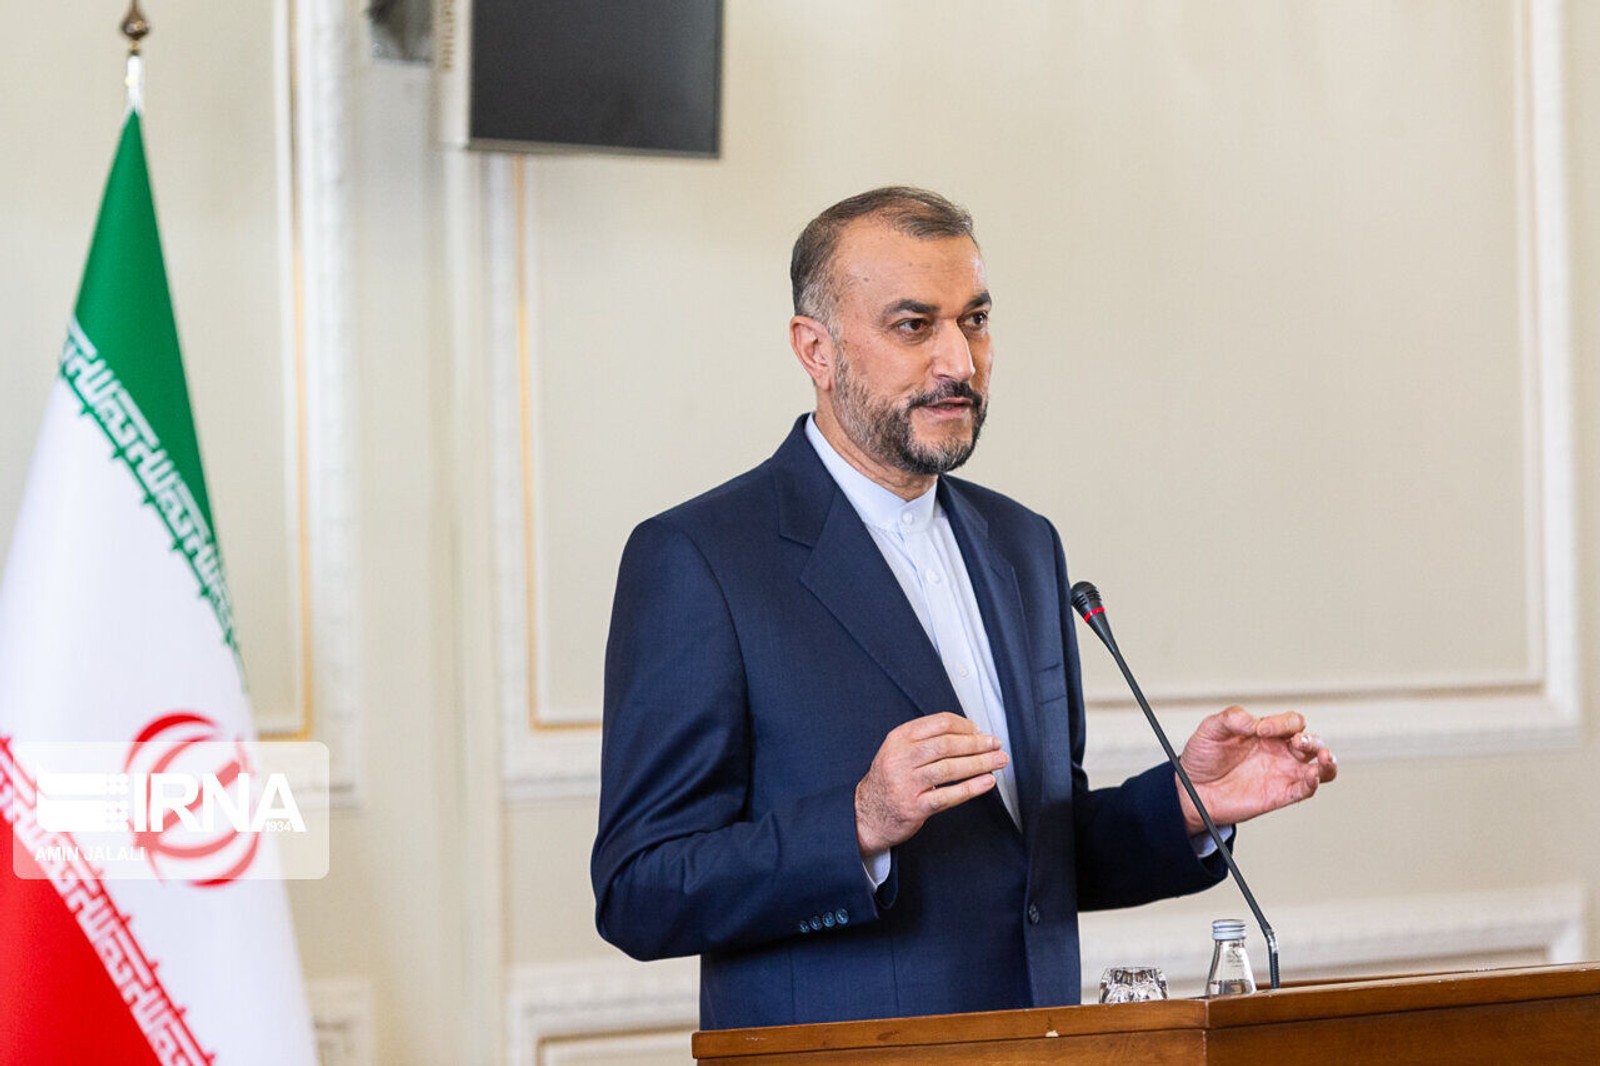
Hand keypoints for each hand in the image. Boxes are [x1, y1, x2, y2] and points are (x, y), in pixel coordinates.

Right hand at [855, 712, 1007, 856]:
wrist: (866, 814)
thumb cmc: (889, 781)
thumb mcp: (898, 751)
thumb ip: (926, 740)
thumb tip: (968, 734)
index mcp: (899, 739)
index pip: (939, 723)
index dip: (965, 726)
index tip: (980, 731)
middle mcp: (901, 758)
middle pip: (946, 745)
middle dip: (977, 744)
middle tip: (995, 745)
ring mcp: (906, 783)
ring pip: (949, 769)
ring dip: (979, 763)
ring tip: (997, 761)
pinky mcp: (914, 807)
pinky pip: (947, 796)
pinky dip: (971, 788)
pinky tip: (986, 782)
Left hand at [1176, 706, 1336, 834]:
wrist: (1192, 789)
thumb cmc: (1203, 757)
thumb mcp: (1211, 729)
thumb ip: (1232, 718)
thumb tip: (1255, 721)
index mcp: (1266, 732)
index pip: (1291, 722)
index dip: (1283, 723)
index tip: (1262, 729)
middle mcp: (1279, 751)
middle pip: (1312, 742)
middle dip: (1312, 740)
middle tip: (1298, 742)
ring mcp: (1282, 773)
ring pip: (1320, 766)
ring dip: (1327, 761)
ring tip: (1323, 758)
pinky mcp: (1280, 795)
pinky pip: (1305, 789)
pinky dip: (1314, 783)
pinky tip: (1312, 777)